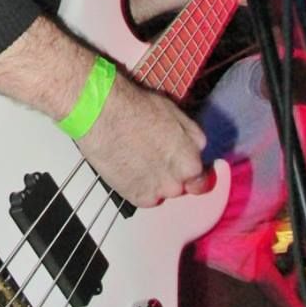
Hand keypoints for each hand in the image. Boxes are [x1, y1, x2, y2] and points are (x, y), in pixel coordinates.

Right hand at [76, 70, 207, 207]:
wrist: (104, 116)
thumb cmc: (135, 108)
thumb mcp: (174, 113)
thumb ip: (188, 136)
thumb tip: (193, 147)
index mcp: (192, 157)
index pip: (201, 176)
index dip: (187, 168)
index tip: (179, 164)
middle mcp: (181, 178)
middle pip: (182, 185)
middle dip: (171, 175)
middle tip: (152, 158)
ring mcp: (160, 190)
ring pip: (162, 192)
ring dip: (154, 181)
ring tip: (136, 160)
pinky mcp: (139, 197)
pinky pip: (144, 197)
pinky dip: (136, 187)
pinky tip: (127, 168)